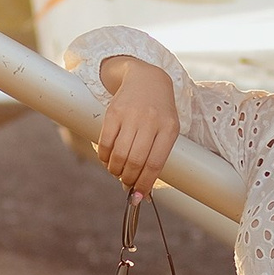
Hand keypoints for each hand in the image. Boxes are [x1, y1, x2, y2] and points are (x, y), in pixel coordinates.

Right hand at [95, 56, 179, 193]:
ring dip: (115, 170)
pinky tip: (108, 159)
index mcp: (169, 129)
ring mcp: (131, 115)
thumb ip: (156, 157)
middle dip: (128, 179)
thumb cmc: (159, 111)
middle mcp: (150, 121)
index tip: (138, 195)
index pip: (155, 164)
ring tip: (117, 171)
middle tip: (126, 182)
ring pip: (119, 154)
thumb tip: (141, 191)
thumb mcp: (167, 130)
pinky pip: (106, 143)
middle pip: (135, 161)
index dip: (144, 184)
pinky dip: (104, 157)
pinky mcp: (114, 112)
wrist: (146, 78)